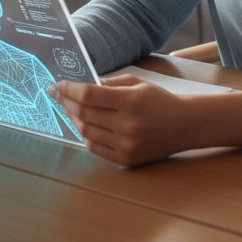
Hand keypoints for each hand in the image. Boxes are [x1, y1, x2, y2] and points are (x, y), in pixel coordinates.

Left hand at [52, 75, 194, 165]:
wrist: (184, 125)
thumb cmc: (160, 100)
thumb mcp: (138, 83)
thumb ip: (110, 84)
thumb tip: (83, 86)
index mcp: (131, 101)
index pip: (89, 95)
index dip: (70, 89)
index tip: (58, 85)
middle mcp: (127, 124)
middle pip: (84, 114)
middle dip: (66, 102)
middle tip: (58, 95)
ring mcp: (125, 144)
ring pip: (86, 131)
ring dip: (73, 119)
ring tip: (69, 108)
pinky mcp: (125, 158)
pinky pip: (95, 147)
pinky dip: (85, 135)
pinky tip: (83, 125)